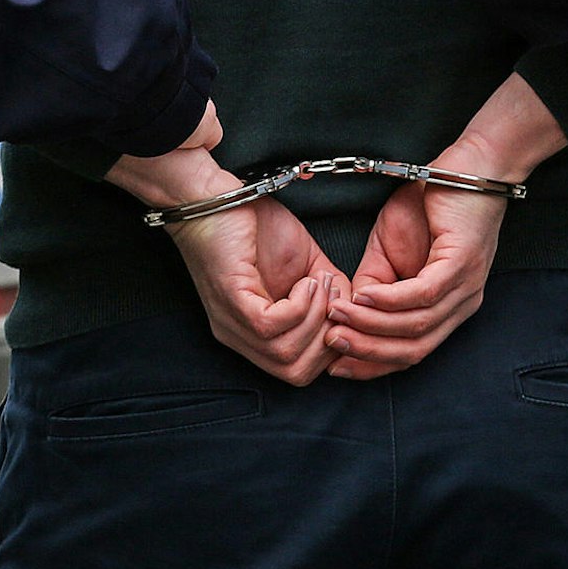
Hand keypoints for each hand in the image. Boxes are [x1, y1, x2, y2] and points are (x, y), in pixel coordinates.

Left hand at [110, 105, 347, 385]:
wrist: (214, 195)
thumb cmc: (254, 227)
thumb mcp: (304, 265)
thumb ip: (327, 291)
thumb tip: (353, 309)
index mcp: (254, 335)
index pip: (299, 371)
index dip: (332, 348)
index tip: (346, 311)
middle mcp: (239, 338)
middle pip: (296, 373)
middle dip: (329, 339)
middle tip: (335, 299)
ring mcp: (232, 322)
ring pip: (286, 355)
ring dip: (316, 319)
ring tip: (320, 284)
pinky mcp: (231, 300)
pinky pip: (271, 326)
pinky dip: (299, 306)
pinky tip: (304, 280)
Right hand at [326, 73, 566, 378]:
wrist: (469, 164)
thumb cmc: (431, 204)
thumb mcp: (391, 249)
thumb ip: (375, 283)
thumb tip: (351, 312)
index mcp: (447, 309)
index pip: (409, 353)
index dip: (371, 364)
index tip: (333, 365)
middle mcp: (461, 306)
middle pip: (413, 351)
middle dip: (367, 353)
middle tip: (329, 346)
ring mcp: (466, 287)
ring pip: (416, 327)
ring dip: (370, 327)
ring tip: (337, 318)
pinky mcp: (463, 263)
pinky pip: (423, 294)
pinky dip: (390, 301)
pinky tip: (363, 296)